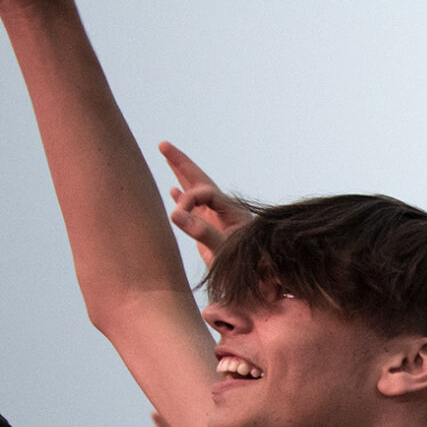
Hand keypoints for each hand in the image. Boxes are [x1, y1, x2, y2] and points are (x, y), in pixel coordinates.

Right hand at [158, 142, 252, 265]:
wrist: (263, 282)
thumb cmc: (248, 267)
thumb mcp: (224, 249)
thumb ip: (202, 232)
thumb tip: (175, 214)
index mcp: (231, 210)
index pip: (203, 191)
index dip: (187, 199)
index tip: (177, 216)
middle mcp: (224, 210)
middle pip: (200, 179)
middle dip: (181, 163)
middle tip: (163, 144)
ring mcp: (217, 219)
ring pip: (195, 192)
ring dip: (181, 175)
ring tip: (167, 156)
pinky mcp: (211, 231)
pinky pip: (194, 208)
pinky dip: (183, 198)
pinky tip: (172, 190)